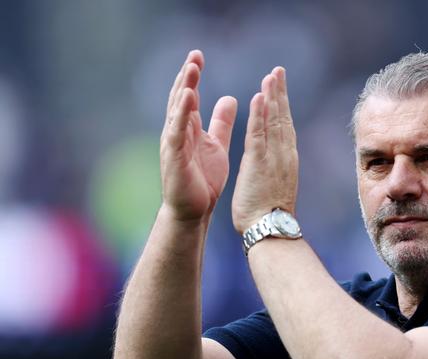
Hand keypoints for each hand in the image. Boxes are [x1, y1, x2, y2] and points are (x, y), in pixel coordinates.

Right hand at [160, 50, 237, 221]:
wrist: (194, 210)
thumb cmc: (203, 179)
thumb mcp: (215, 144)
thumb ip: (220, 122)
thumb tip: (229, 97)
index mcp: (189, 128)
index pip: (189, 96)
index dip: (192, 76)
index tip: (199, 55)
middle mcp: (178, 132)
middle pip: (180, 98)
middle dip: (187, 76)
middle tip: (195, 55)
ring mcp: (174, 144)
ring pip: (177, 111)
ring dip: (184, 89)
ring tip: (191, 69)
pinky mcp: (175, 157)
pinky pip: (177, 132)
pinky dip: (181, 114)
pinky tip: (187, 98)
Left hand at [231, 67, 298, 232]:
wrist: (270, 230)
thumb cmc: (269, 213)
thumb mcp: (275, 185)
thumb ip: (274, 169)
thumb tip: (273, 163)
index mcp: (285, 159)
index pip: (284, 126)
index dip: (282, 105)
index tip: (278, 87)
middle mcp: (283, 155)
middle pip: (283, 118)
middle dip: (280, 93)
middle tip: (278, 71)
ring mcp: (273, 158)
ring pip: (274, 122)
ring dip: (272, 97)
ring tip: (270, 76)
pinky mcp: (259, 164)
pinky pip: (259, 135)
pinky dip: (259, 115)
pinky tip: (259, 98)